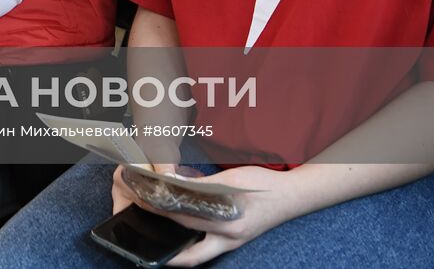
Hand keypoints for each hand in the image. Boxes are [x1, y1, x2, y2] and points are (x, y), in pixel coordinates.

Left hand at [113, 164, 299, 265]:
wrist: (292, 196)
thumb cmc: (263, 184)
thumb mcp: (232, 179)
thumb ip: (203, 185)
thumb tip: (174, 184)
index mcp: (229, 218)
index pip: (185, 214)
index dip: (162, 207)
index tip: (143, 199)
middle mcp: (229, 236)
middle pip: (187, 235)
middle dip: (163, 228)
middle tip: (141, 217)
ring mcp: (232, 243)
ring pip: (196, 256)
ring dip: (175, 253)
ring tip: (153, 246)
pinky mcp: (234, 243)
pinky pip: (206, 253)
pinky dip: (190, 252)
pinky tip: (176, 246)